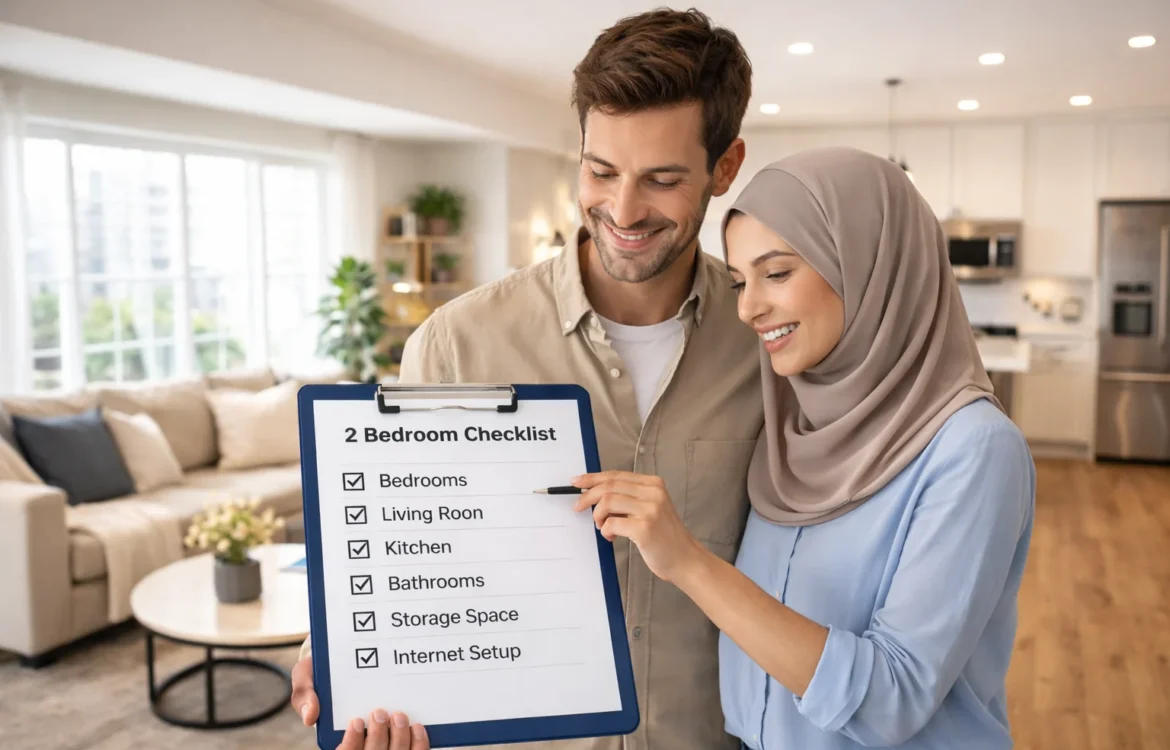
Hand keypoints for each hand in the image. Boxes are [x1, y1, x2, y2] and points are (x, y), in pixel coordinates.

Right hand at [291, 656, 428, 748]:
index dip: (351, 743)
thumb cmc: (325, 673)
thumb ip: (304, 694)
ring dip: (399, 739)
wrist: (348, 660)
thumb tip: (310, 716)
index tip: (356, 722)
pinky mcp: (405, 742)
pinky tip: (417, 727)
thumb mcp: (307, 678)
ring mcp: (384, 745)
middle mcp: (361, 745)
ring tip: (399, 716)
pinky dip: (418, 743)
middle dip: (378, 738)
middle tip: (379, 713)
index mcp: (338, 737)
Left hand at [572, 471, 703, 582]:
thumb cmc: (663, 536)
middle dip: (588, 496)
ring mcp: (650, 510)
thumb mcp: (650, 508)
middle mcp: (653, 493)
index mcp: (653, 484)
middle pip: (609, 486)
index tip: (576, 482)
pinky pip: (611, 523)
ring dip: (598, 516)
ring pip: (607, 502)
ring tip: (602, 526)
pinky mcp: (644, 528)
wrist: (684, 558)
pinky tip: (611, 537)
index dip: (592, 478)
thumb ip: (628, 498)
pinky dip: (605, 530)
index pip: (616, 475)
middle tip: (578, 507)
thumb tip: (594, 494)